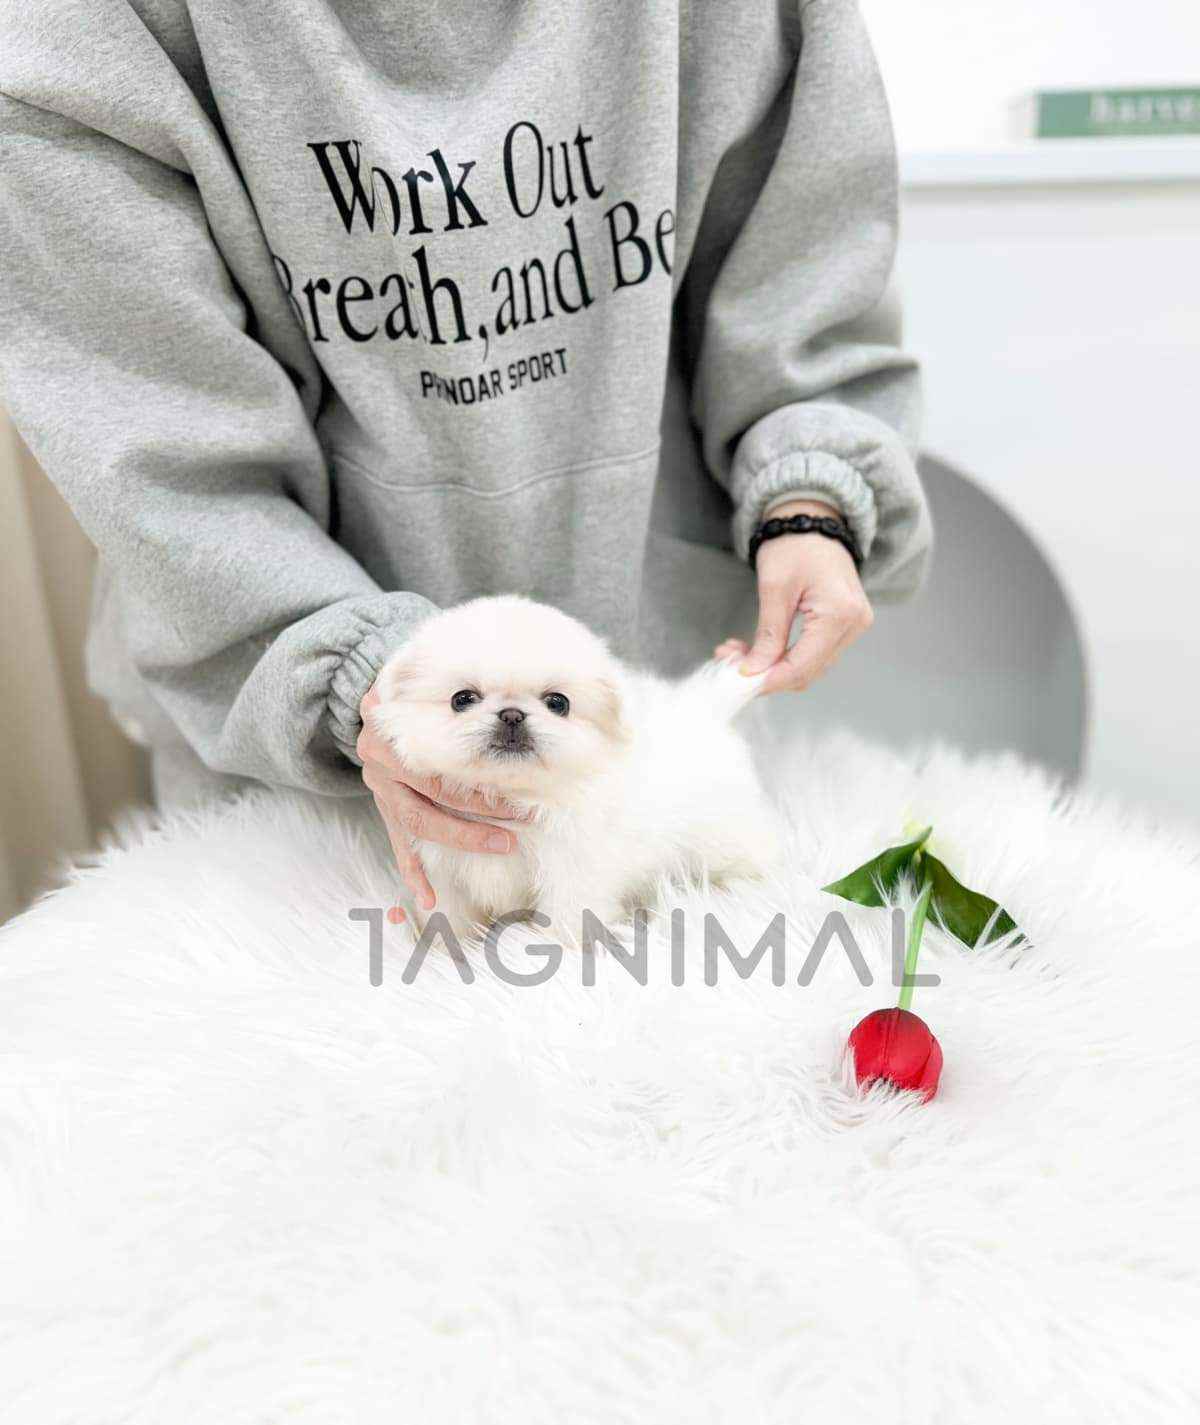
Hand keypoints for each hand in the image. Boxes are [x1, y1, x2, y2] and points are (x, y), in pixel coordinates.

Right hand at [357, 682, 522, 919]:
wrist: (375, 710)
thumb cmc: (413, 699)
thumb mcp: (423, 688)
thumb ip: (455, 692)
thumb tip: (513, 693)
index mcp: (392, 733)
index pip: (441, 764)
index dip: (480, 779)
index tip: (518, 788)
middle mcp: (381, 763)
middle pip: (434, 796)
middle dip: (480, 812)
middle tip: (520, 822)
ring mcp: (380, 790)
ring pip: (419, 824)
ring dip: (462, 840)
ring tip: (501, 846)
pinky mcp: (383, 810)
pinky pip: (398, 845)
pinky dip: (413, 873)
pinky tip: (429, 898)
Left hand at [714, 499, 873, 694]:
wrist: (813, 521)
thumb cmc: (794, 545)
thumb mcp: (774, 588)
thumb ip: (767, 635)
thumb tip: (753, 672)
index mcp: (840, 613)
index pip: (801, 666)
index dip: (768, 680)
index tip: (737, 681)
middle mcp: (854, 624)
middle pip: (807, 672)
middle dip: (766, 673)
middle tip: (728, 661)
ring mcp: (853, 625)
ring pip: (809, 666)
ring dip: (772, 666)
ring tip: (737, 651)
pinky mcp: (844, 624)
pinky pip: (814, 653)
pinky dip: (784, 655)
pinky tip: (757, 648)